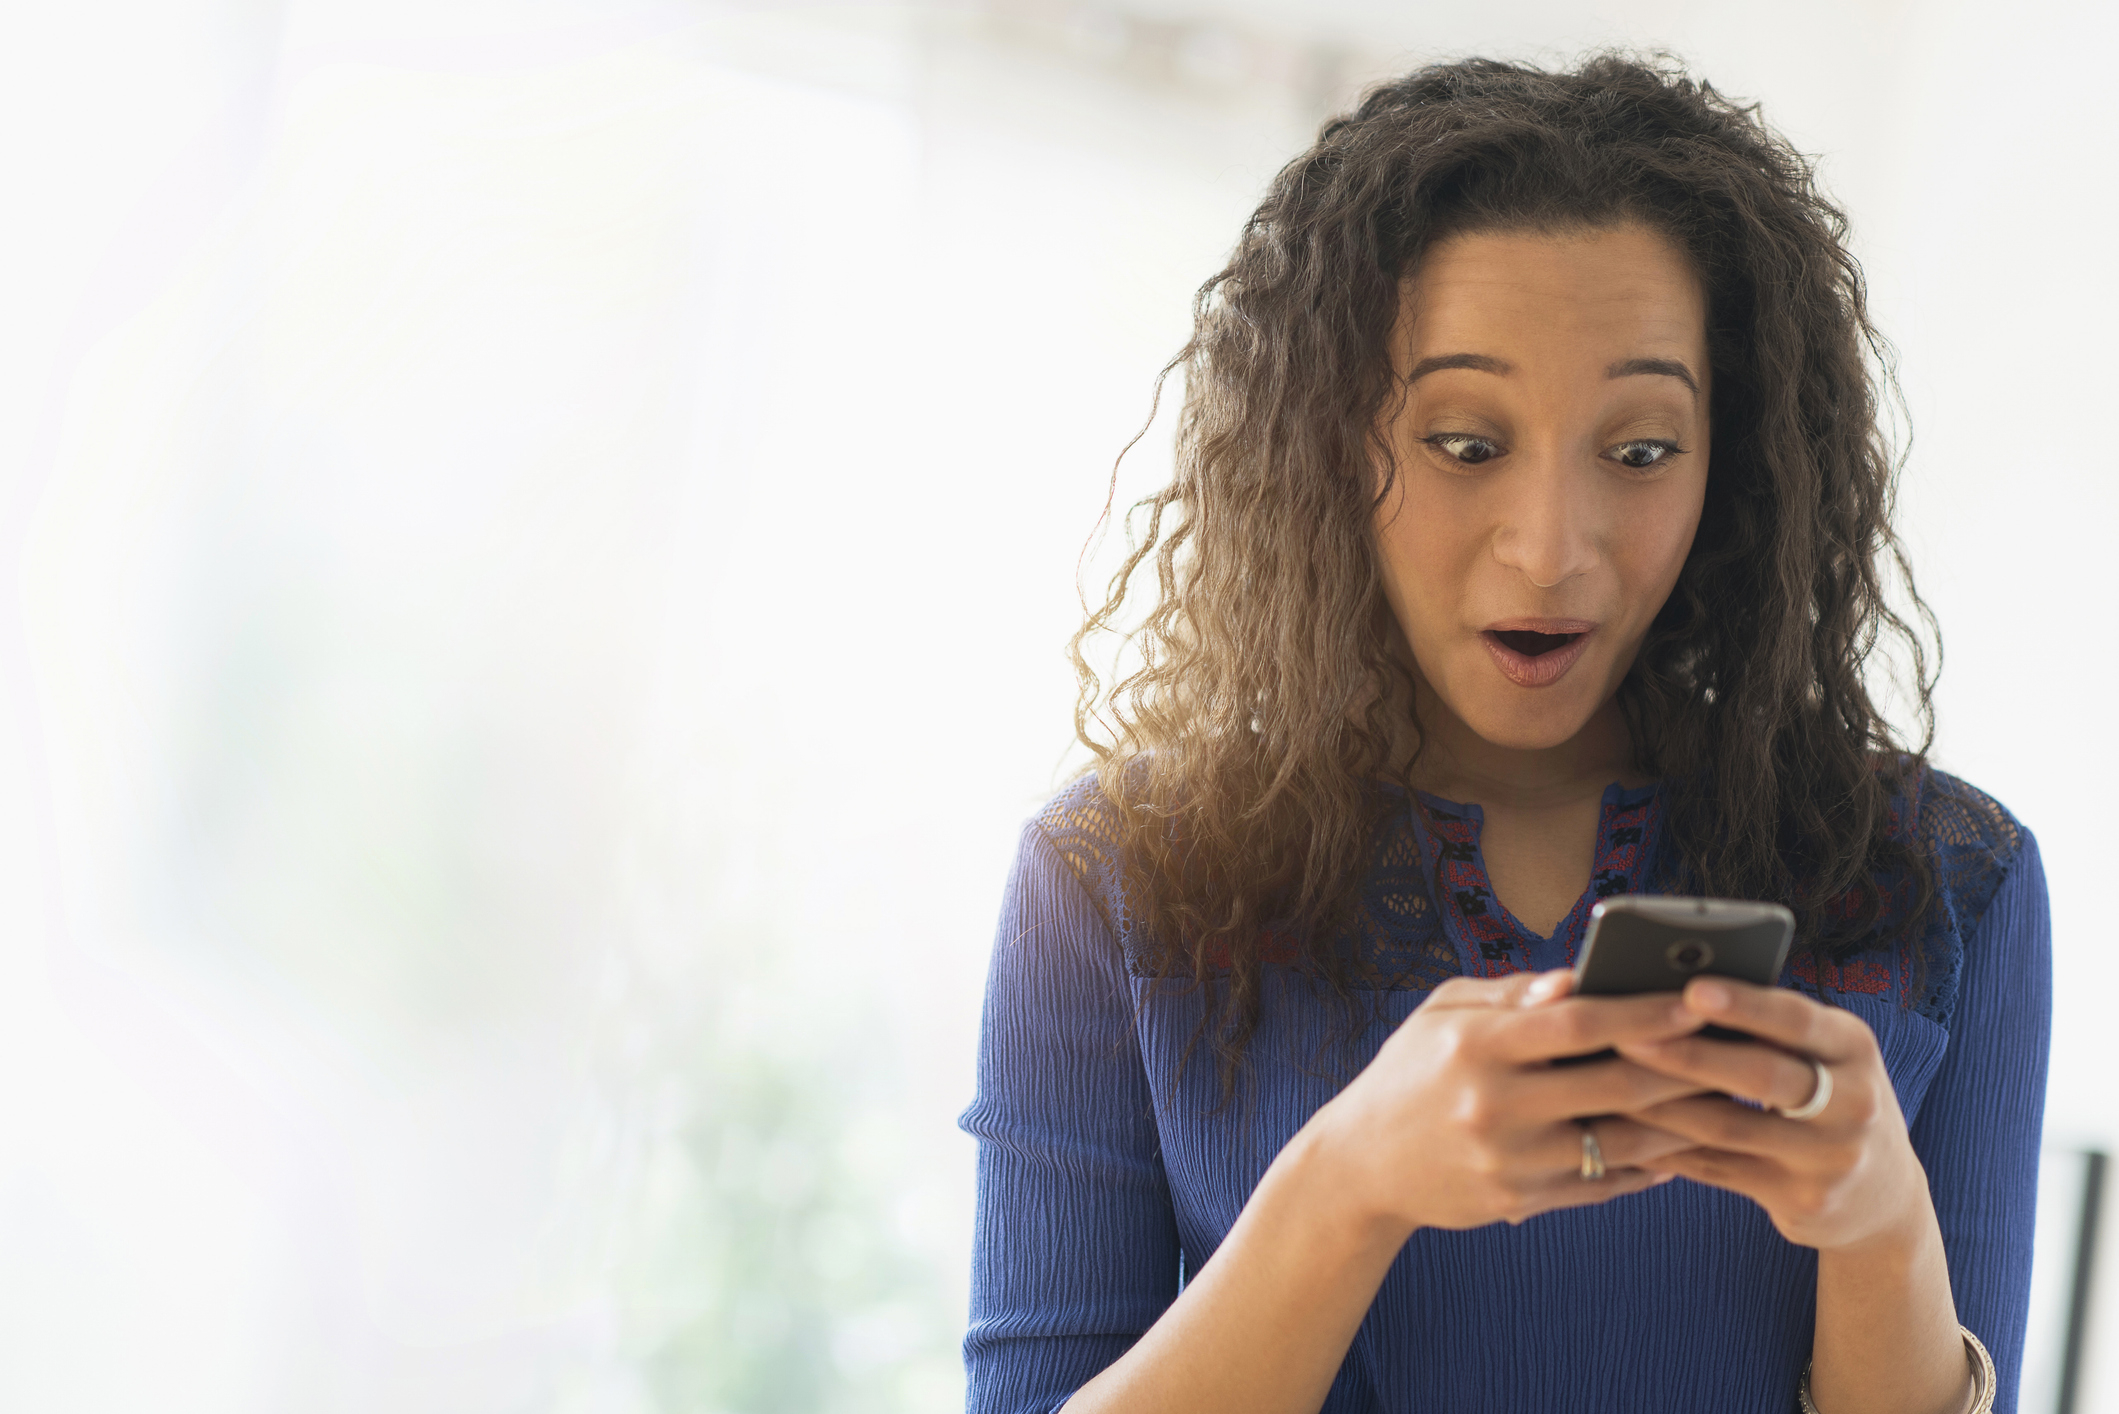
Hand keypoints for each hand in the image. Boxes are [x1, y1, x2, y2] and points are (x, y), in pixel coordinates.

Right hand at [1312, 969, 1714, 1233]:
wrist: (1361, 1164)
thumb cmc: (1409, 1072)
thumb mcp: (1442, 1013)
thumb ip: (1513, 995)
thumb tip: (1583, 979)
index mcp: (1475, 1046)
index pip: (1575, 1023)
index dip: (1641, 1011)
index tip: (1694, 1000)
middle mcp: (1495, 1105)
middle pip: (1613, 1084)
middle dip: (1682, 1066)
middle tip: (1735, 1050)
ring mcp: (1510, 1160)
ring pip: (1622, 1141)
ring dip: (1680, 1121)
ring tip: (1723, 1098)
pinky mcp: (1519, 1202)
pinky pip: (1603, 1183)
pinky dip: (1647, 1166)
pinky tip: (1677, 1146)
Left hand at [1614, 977, 1931, 1252]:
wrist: (1884, 1196)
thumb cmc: (1828, 1097)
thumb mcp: (1824, 1054)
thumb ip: (1767, 1025)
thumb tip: (1670, 984)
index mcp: (1854, 1045)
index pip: (1796, 1019)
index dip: (1744, 1005)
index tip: (1691, 989)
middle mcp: (1855, 1102)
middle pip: (1761, 1075)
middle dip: (1687, 1054)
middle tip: (1623, 1035)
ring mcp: (1831, 1158)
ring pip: (1727, 1127)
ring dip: (1658, 1104)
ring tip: (1604, 1080)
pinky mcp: (1803, 1200)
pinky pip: (1716, 1169)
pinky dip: (1663, 1147)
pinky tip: (1621, 1129)